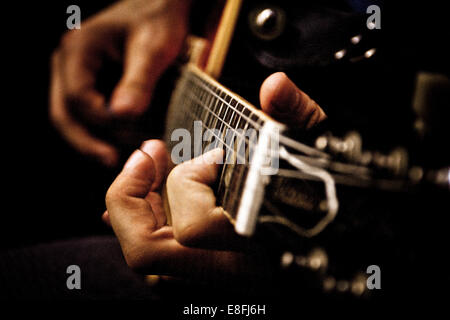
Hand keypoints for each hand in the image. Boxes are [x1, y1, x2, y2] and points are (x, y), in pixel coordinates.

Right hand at [50, 0, 191, 166]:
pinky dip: (101, 131)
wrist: (161, 7)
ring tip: (118, 157)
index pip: (76, 98)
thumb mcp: (153, 48)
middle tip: (112, 161)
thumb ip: (138, 81)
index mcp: (78, 50)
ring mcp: (76, 74)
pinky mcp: (90, 83)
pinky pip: (86, 114)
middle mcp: (69, 63)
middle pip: (64, 114)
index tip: (130, 130)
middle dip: (87, 141)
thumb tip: (123, 115)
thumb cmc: (157, 20)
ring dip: (93, 140)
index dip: (101, 120)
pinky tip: (121, 142)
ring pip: (72, 118)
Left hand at [104, 73, 325, 282]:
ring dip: (136, 212)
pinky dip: (148, 228)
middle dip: (132, 198)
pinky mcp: (211, 280)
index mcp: (259, 246)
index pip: (194, 227)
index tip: (215, 152)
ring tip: (147, 171)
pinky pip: (160, 265)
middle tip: (147, 154)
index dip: (190, 179)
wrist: (349, 237)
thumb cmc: (336, 197)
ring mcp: (218, 283)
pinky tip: (154, 199)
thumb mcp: (321, 151)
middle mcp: (232, 275)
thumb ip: (298, 116)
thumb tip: (275, 86)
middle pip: (147, 255)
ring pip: (148, 263)